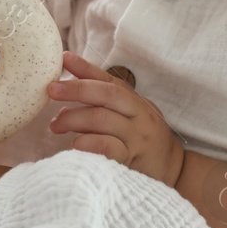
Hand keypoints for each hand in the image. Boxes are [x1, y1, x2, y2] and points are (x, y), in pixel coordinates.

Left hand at [46, 50, 185, 186]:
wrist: (175, 169)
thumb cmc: (143, 139)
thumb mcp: (130, 116)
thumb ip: (104, 103)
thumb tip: (66, 92)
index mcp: (135, 101)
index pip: (108, 80)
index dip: (86, 68)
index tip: (64, 58)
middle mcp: (138, 114)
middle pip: (106, 94)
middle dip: (76, 89)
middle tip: (51, 91)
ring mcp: (136, 136)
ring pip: (102, 119)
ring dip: (73, 118)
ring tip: (55, 125)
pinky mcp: (132, 159)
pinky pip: (107, 147)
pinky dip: (87, 143)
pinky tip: (74, 145)